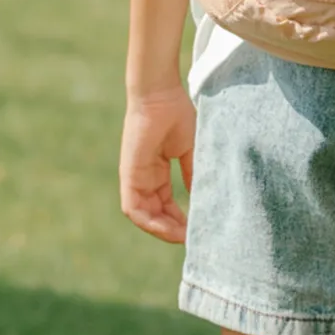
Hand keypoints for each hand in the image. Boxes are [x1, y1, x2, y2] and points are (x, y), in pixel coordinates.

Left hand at [120, 86, 195, 243]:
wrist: (161, 95)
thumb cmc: (177, 115)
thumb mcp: (191, 152)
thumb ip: (194, 175)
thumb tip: (204, 199)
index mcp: (156, 172)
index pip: (165, 204)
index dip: (179, 220)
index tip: (197, 229)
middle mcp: (143, 178)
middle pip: (154, 214)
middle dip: (172, 229)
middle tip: (192, 239)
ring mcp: (134, 178)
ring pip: (143, 216)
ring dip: (162, 230)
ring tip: (183, 238)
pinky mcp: (129, 176)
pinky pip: (134, 209)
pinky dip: (150, 223)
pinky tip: (169, 230)